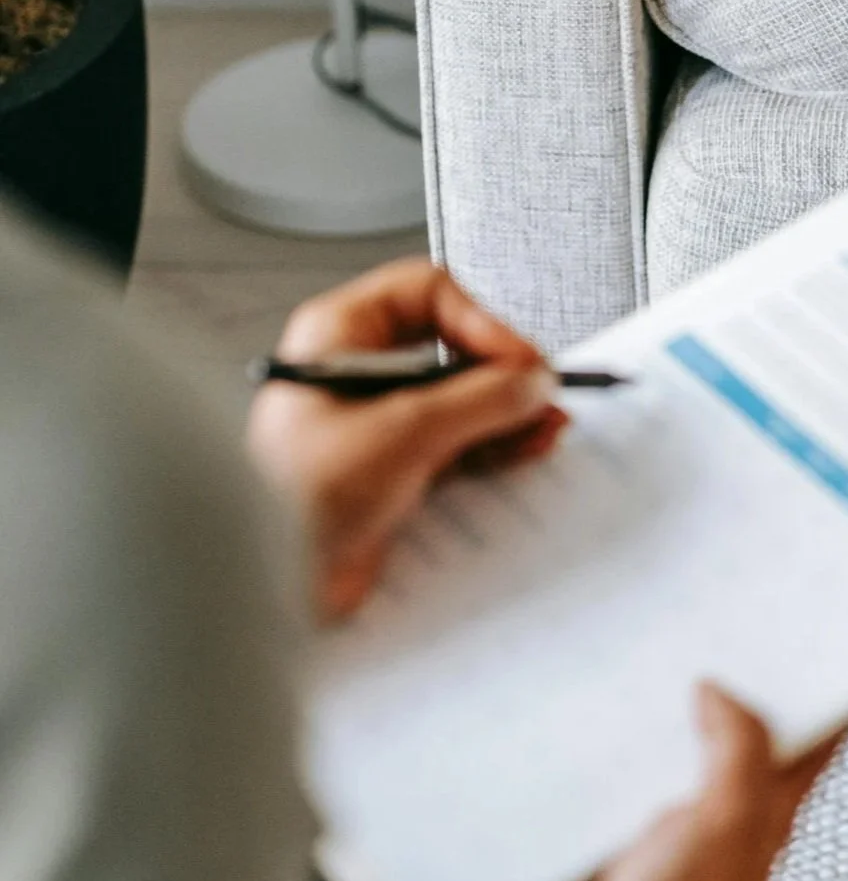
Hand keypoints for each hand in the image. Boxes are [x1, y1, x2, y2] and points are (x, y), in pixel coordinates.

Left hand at [247, 259, 564, 620]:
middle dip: (504, 372)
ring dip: (507, 411)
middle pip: (451, 348)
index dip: (481, 322)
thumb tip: (530, 381)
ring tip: (546, 425)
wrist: (266, 585)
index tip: (520, 360)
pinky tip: (526, 449)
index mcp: (339, 337)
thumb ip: (478, 400)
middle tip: (541, 392)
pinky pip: (457, 444)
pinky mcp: (394, 470)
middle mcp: (359, 372)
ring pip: (460, 399)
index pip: (428, 295)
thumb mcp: (402, 432)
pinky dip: (494, 446)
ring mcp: (379, 423)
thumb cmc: (292, 499)